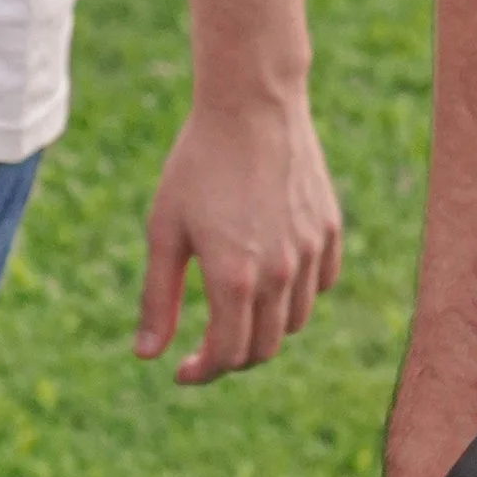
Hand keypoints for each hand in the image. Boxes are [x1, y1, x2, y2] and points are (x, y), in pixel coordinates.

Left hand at [134, 85, 341, 383]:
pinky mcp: (328, 229)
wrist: (251, 104)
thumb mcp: (165, 231)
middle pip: (263, 348)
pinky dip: (297, 296)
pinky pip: (320, 284)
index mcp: (233, 279)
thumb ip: (157, 298)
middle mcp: (279, 273)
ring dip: (265, 329)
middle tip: (205, 345)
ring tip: (236, 308)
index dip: (201, 371)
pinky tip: (271, 277)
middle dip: (231, 357)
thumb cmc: (197, 164)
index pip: (227, 355)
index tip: (181, 368)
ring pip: (295, 322)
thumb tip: (148, 356)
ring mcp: (310, 251)